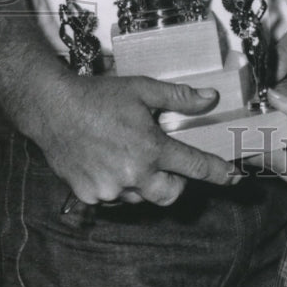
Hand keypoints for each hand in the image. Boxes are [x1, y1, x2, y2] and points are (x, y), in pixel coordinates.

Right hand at [35, 73, 241, 206]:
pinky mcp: (90, 195)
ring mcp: (110, 189)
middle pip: (171, 194)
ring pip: (141, 197)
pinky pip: (115, 197)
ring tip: (130, 154)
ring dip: (144, 182)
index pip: (195, 167)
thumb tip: (210, 99)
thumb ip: (179, 98)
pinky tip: (108, 161)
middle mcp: (133, 175)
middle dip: (177, 183)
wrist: (52, 108)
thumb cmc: (98, 96)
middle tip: (168, 162)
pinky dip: (118, 184)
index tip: (234, 178)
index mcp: (150, 149)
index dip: (218, 173)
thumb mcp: (143, 89)